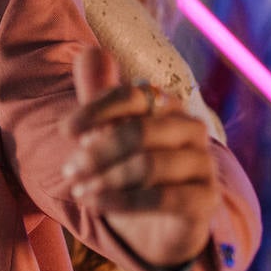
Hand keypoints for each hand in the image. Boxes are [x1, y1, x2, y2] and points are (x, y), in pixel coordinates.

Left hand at [62, 47, 218, 267]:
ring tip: (79, 191)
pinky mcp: (205, 199)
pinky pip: (162, 199)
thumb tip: (89, 51)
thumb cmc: (130, 166)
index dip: (96, 110)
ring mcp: (203, 164)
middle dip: (97, 152)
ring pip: (148, 165)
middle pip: (139, 132)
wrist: (161, 219)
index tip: (65, 131)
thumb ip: (99, 93)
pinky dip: (121, 202)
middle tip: (69, 170)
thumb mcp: (110, 129)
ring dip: (105, 179)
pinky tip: (96, 204)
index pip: (133, 95)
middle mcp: (190, 128)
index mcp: (167, 105)